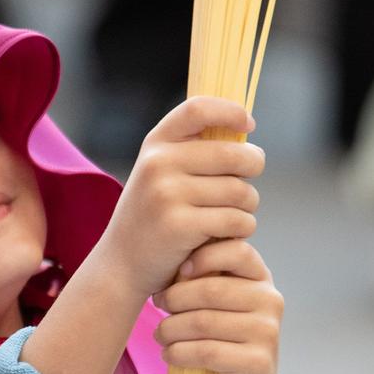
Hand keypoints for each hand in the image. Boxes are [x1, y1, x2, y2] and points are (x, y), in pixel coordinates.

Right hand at [91, 96, 265, 300]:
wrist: (120, 265)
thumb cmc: (153, 217)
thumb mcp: (159, 175)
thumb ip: (192, 152)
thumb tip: (245, 135)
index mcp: (155, 144)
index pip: (198, 108)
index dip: (230, 110)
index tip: (248, 123)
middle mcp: (159, 163)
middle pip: (233, 155)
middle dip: (253, 168)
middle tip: (247, 186)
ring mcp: (167, 194)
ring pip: (241, 191)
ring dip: (249, 205)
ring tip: (236, 215)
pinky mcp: (181, 226)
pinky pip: (236, 220)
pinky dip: (243, 229)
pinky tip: (230, 234)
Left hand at [152, 237, 283, 373]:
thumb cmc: (223, 342)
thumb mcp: (218, 305)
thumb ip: (206, 278)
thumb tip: (174, 258)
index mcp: (262, 279)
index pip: (237, 250)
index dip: (203, 256)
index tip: (180, 272)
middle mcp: (271, 301)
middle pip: (211, 289)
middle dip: (175, 298)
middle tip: (157, 306)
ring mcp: (268, 332)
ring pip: (203, 322)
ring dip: (170, 329)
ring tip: (160, 335)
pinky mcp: (258, 362)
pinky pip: (206, 351)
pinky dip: (179, 353)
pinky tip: (170, 355)